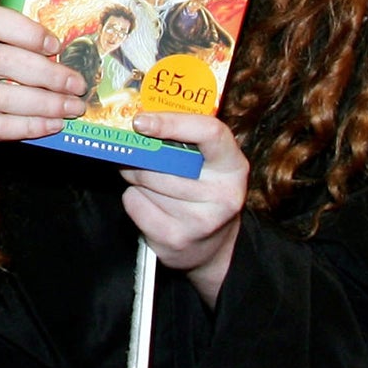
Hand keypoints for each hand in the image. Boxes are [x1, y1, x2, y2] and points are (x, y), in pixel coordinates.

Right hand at [0, 6, 87, 175]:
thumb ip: (18, 52)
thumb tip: (68, 62)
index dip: (27, 31)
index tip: (56, 46)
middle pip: (1, 60)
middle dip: (48, 74)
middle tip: (77, 85)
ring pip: (3, 97)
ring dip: (46, 104)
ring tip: (72, 108)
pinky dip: (31, 126)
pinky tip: (53, 125)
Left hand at [121, 112, 248, 306]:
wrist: (211, 248)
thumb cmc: (201, 190)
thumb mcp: (206, 162)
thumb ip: (182, 139)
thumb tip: (137, 120)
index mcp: (233, 165)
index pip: (209, 132)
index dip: (171, 122)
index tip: (140, 121)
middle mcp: (224, 194)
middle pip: (164, 161)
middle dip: (140, 155)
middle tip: (134, 152)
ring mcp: (201, 220)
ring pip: (145, 181)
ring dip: (135, 177)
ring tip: (147, 181)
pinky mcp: (175, 239)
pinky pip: (135, 203)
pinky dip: (133, 199)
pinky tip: (150, 204)